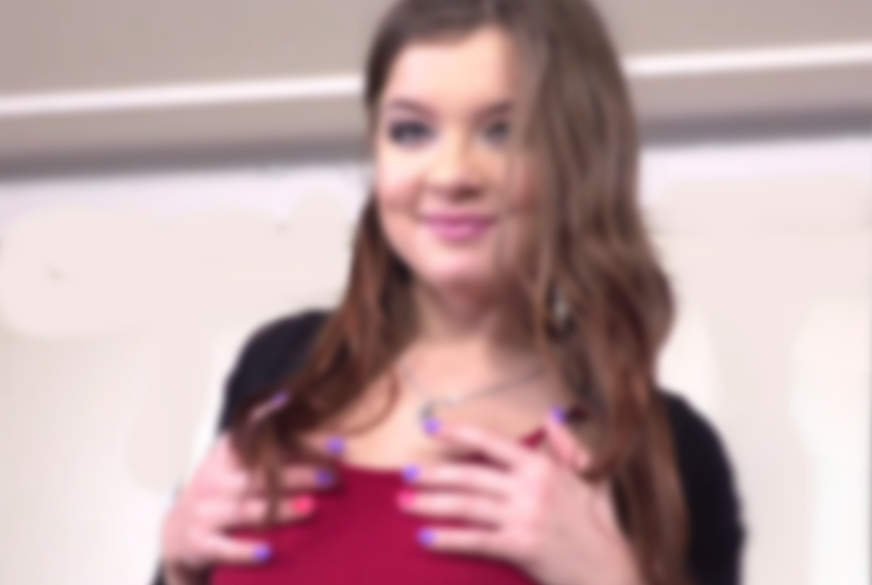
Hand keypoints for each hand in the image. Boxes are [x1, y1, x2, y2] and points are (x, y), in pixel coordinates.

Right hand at [160, 396, 343, 581]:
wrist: (179, 531)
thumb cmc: (222, 488)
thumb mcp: (235, 457)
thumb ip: (262, 432)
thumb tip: (295, 396)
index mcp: (226, 453)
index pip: (261, 441)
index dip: (297, 438)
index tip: (335, 441)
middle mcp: (213, 479)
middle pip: (259, 476)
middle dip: (298, 475)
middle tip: (332, 476)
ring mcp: (204, 511)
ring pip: (247, 510)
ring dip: (281, 509)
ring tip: (312, 507)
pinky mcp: (199, 542)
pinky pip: (224, 548)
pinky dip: (245, 551)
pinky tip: (270, 553)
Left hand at [397, 411, 642, 584]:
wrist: (611, 571)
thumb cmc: (600, 524)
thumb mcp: (589, 478)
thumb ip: (567, 447)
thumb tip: (551, 416)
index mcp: (543, 467)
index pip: (491, 443)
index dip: (458, 434)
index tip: (430, 429)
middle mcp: (531, 488)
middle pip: (470, 475)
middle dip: (433, 473)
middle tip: (404, 474)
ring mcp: (525, 517)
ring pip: (467, 505)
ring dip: (431, 503)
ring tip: (404, 502)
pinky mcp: (520, 547)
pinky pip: (476, 540)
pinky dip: (448, 539)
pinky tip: (425, 537)